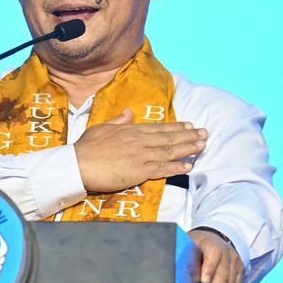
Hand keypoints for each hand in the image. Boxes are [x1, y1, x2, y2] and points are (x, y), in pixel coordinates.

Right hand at [73, 109, 207, 193]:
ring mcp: (141, 155)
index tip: (189, 125)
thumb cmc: (86, 148)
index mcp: (130, 130)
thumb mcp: (102, 128)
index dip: (176, 126)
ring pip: (170, 151)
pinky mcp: (139, 170)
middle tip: (204, 134)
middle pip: (169, 137)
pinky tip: (189, 166)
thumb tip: (128, 112)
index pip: (159, 127)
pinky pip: (163, 168)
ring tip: (202, 146)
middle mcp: (139, 140)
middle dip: (189, 135)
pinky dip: (177, 167)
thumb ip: (118, 121)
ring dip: (188, 148)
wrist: (78, 164)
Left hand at [190, 229, 242, 282]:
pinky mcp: (239, 273)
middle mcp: (226, 253)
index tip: (203, 281)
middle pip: (223, 275)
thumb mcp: (189, 247)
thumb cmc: (196, 246)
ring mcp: (235, 263)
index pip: (213, 255)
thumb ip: (188, 262)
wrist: (215, 239)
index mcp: (212, 244)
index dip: (209, 268)